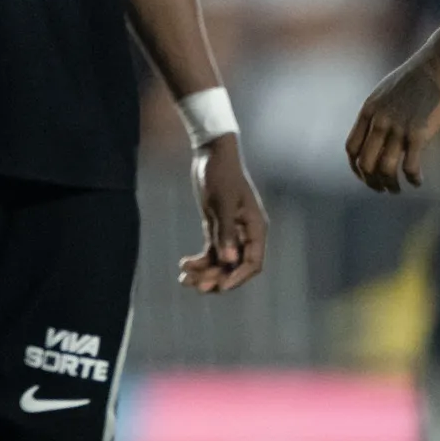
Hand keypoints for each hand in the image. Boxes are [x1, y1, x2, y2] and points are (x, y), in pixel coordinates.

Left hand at [178, 135, 266, 291]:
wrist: (210, 153)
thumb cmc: (221, 173)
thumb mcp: (222, 203)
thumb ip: (225, 232)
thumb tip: (229, 260)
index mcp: (255, 227)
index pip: (253, 262)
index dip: (238, 278)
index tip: (220, 287)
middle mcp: (245, 233)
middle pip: (235, 266)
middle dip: (216, 277)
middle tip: (196, 285)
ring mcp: (231, 232)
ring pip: (221, 262)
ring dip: (204, 272)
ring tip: (184, 278)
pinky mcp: (217, 227)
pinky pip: (210, 252)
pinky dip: (199, 261)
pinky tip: (184, 264)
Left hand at [346, 45, 439, 193]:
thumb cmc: (420, 74)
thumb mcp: (388, 89)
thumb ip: (380, 110)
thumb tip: (379, 130)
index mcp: (369, 110)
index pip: (351, 148)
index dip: (356, 168)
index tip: (366, 176)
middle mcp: (379, 121)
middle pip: (365, 164)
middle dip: (372, 182)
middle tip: (383, 188)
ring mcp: (398, 127)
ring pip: (385, 170)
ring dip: (390, 186)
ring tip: (398, 189)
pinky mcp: (419, 133)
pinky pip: (409, 166)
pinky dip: (412, 179)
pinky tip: (418, 181)